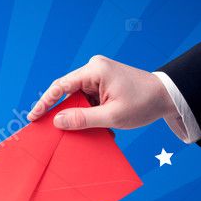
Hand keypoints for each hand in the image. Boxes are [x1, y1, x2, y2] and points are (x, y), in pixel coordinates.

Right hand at [27, 55, 179, 131]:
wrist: (167, 97)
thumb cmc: (143, 104)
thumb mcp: (112, 116)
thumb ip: (83, 119)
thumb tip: (57, 121)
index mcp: (95, 70)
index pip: (61, 86)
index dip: (45, 102)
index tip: (34, 117)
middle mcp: (95, 69)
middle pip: (68, 92)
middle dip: (63, 112)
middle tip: (52, 131)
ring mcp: (100, 76)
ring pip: (79, 98)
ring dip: (80, 115)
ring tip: (85, 131)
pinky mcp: (105, 84)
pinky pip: (89, 100)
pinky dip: (90, 114)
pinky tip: (96, 126)